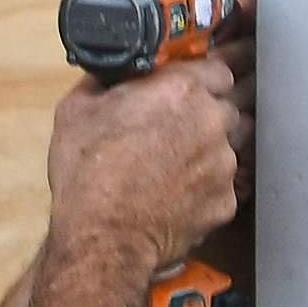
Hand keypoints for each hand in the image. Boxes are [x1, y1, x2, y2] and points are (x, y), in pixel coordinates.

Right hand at [44, 49, 247, 275]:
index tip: (192, 90)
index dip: (204, 79)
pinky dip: (206, 189)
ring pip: (230, 148)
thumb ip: (105, 81)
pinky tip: (179, 196)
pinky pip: (223, 187)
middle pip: (228, 107)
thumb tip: (112, 71)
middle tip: (178, 131)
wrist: (102, 238)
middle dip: (208, 116)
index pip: (221, 68)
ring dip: (210, 152)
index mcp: (182, 89)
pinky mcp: (227, 201)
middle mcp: (213, 121)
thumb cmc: (88, 173)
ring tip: (176, 167)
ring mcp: (224, 164)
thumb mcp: (77, 110)